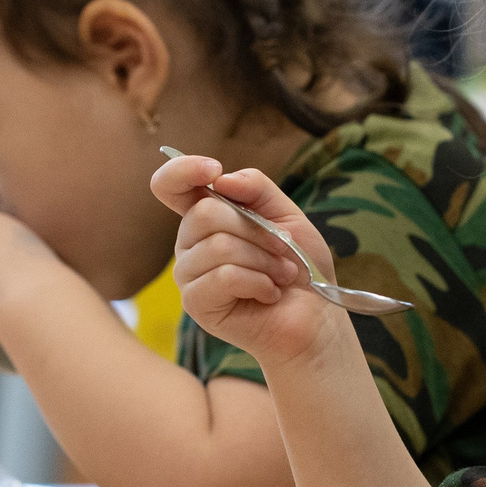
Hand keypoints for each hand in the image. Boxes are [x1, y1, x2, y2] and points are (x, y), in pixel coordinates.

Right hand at [151, 153, 343, 368]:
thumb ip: (256, 187)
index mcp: (206, 216)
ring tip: (280, 277)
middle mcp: (190, 243)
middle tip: (283, 252)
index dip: (182, 170)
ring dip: (264, 261)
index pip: (170, 185)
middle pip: (206, 213)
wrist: (314, 317)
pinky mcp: (196, 303)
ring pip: (219, 246)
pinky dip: (259, 283)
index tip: (213, 169)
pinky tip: (269, 295)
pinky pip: (225, 277)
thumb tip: (221, 179)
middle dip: (257, 231)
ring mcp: (189, 274)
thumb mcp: (286, 215)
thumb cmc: (300, 267)